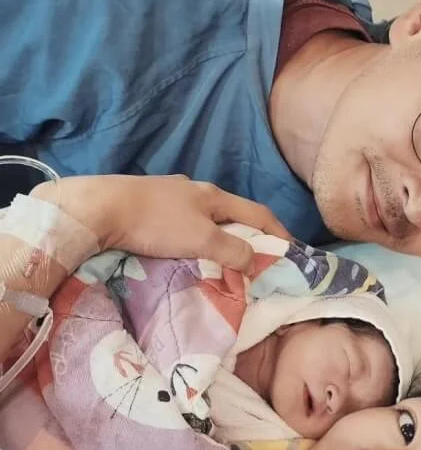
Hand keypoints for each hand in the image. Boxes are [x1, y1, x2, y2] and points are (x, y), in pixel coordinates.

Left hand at [33, 174, 290, 270]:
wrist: (99, 207)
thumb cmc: (155, 222)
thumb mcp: (202, 240)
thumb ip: (233, 250)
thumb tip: (253, 259)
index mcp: (214, 195)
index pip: (259, 212)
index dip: (278, 232)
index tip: (292, 251)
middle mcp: (196, 190)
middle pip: (234, 213)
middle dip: (249, 234)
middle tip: (257, 258)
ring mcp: (171, 194)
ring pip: (207, 216)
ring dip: (221, 235)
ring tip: (222, 256)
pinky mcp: (149, 203)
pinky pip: (184, 221)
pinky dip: (196, 235)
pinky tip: (186, 247)